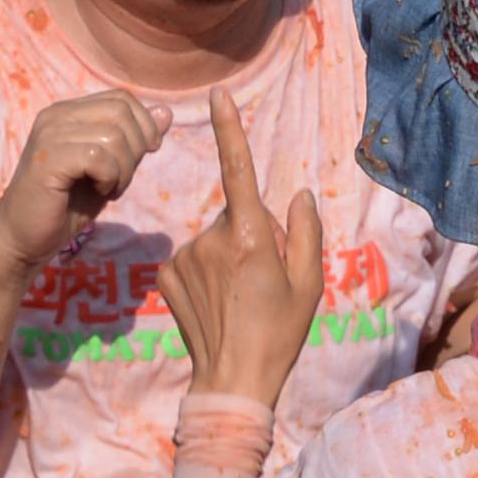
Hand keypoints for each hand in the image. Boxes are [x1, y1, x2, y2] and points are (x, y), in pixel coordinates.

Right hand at [0, 91, 172, 267]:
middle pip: (121, 112)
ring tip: (109, 188)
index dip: (144, 125)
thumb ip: (134, 140)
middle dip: (136, 148)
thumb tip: (166, 112)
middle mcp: (55, 116)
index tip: (146, 154)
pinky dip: (110, 178)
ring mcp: (48, 135)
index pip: (121, 98)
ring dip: (124, 169)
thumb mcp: (111, 168)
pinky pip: (98, 157)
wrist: (24, 239)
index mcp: (68, 112)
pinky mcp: (47, 160)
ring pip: (114, 135)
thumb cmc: (67, 205)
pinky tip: (99, 192)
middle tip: (121, 179)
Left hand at [158, 90, 325, 403]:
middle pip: (237, 216)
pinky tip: (215, 303)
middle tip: (264, 281)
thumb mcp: (310, 283)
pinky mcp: (166, 276)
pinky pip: (192, 259)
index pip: (238, 169)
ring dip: (227, 257)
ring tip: (240, 298)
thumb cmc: (280, 333)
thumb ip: (305, 232)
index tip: (218, 95)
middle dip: (252, 236)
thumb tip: (298, 195)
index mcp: (250, 237)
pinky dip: (205, 274)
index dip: (229, 129)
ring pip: (214, 240)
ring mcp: (185, 258)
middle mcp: (212, 239)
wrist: (233, 382)